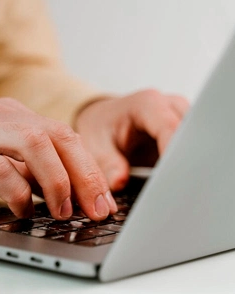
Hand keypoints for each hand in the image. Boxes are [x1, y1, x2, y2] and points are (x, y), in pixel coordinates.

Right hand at [0, 98, 117, 220]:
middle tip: (99, 209)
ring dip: (58, 181)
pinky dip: (18, 192)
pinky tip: (22, 210)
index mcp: (3, 113)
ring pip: (34, 144)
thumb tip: (56, 187)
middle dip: (86, 175)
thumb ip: (14, 161)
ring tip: (63, 211)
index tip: (103, 199)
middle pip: (57, 136)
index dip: (90, 167)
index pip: (62, 133)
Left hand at [74, 89, 189, 190]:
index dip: (175, 154)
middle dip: (186, 161)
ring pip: (199, 142)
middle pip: (192, 134)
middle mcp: (170, 107)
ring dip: (190, 164)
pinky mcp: (187, 133)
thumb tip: (120, 182)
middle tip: (174, 188)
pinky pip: (196, 149)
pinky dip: (190, 166)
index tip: (172, 179)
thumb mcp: (95, 145)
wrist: (103, 119)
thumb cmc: (99, 128)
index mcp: (147, 104)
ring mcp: (182, 118)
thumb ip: (107, 162)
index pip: (171, 128)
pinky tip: (179, 184)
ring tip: (176, 187)